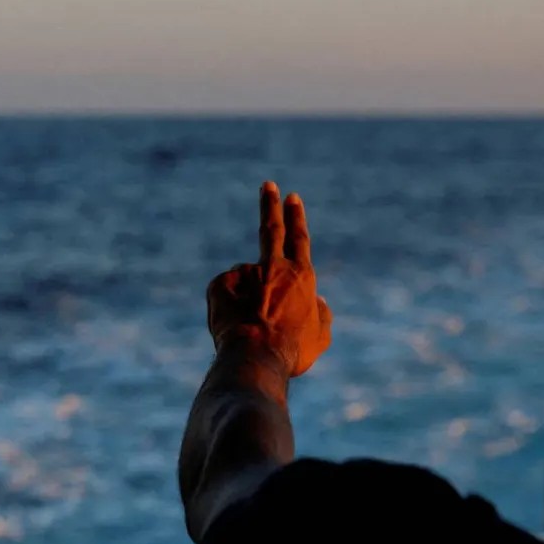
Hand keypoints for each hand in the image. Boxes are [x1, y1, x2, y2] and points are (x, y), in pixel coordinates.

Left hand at [207, 182, 332, 377]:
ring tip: (250, 330)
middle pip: (271, 229)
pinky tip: (233, 326)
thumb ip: (322, 316)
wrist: (254, 357)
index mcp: (301, 277)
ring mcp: (245, 273)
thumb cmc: (291, 352)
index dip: (296, 216)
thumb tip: (319, 301)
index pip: (299, 238)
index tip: (292, 197)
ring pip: (244, 284)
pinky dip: (228, 308)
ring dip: (246, 302)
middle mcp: (273, 267)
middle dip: (270, 205)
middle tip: (267, 186)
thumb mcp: (319, 338)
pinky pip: (224, 294)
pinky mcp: (220, 283)